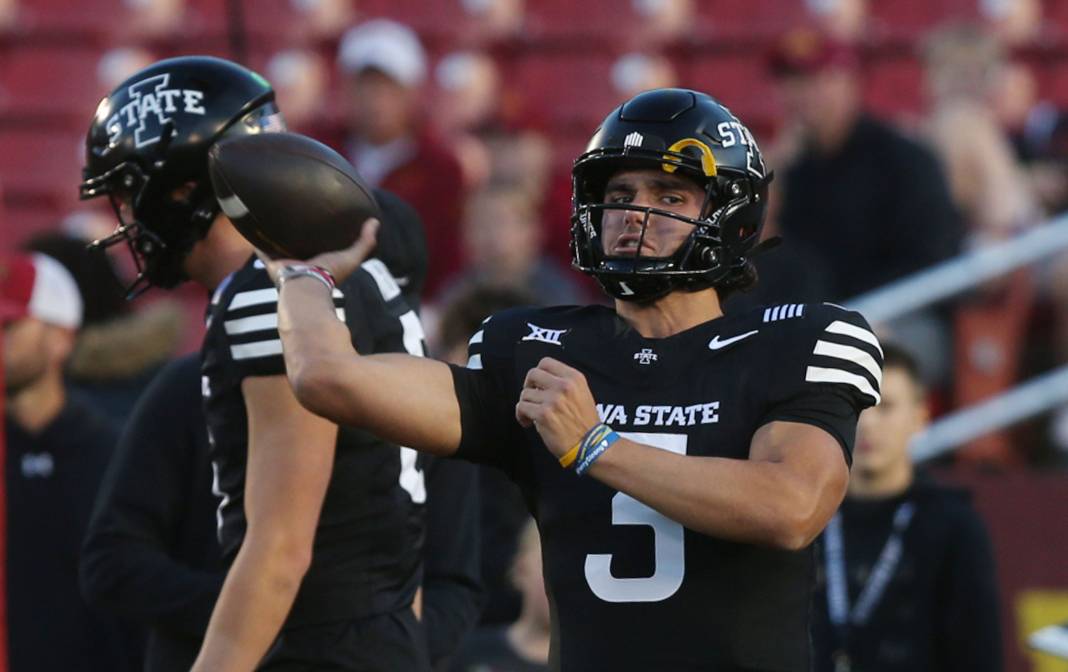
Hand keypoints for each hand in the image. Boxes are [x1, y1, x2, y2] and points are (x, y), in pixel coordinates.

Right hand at [257, 217, 378, 284]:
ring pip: (278, 243)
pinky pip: (260, 247)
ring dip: (274, 231)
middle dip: (295, 228)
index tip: (318, 212)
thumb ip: (364, 242)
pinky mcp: (270, 260)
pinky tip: (250, 223)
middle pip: (296, 241)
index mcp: (318, 259)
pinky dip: (255, 237)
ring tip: (270, 209)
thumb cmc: (329, 274)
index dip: (318, 230)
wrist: (306, 286)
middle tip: (291, 206)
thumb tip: (376, 222)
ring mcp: (284, 260)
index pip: (318, 242)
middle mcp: (300, 260)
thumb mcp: (351, 257)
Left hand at [515, 357, 599, 458]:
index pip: (546, 362)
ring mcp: (553, 399)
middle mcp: (564, 385)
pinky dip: (521, 416)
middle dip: (528, 386)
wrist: (590, 445)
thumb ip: (564, 384)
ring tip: (532, 415)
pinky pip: (521, 408)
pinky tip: (528, 422)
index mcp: (574, 378)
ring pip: (525, 394)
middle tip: (532, 398)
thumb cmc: (585, 423)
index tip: (537, 384)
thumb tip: (540, 383)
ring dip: (526, 405)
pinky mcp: (543, 414)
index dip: (538, 374)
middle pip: (532, 374)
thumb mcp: (582, 394)